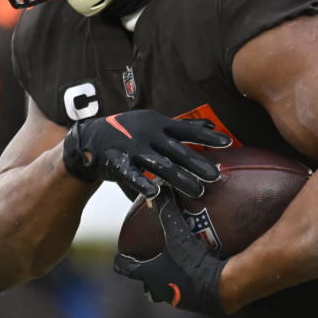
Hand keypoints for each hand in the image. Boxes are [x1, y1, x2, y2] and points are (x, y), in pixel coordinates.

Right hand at [63, 110, 229, 197]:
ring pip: (159, 165)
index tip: (228, 143)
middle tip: (216, 176)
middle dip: (198, 164)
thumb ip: (181, 128)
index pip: (187, 130)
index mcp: (158, 123)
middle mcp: (147, 134)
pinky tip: (156, 193)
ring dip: (179, 178)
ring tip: (197, 191)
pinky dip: (143, 183)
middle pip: (177, 151)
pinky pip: (131, 174)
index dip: (207, 138)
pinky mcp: (116, 161)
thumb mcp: (155, 124)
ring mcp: (131, 147)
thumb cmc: (129, 131)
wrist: (90, 138)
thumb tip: (211, 127)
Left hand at [113, 188, 228, 316]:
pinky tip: (200, 274)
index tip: (122, 255)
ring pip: (167, 292)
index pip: (125, 268)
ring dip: (168, 281)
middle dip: (147, 275)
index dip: (122, 260)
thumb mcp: (179, 235)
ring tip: (177, 268)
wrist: (220, 288)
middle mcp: (160, 290)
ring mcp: (178, 299)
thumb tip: (161, 190)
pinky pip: (187, 293)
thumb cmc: (193, 263)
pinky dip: (189, 285)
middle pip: (146, 285)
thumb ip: (169, 212)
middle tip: (153, 262)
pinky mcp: (196, 304)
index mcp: (149, 275)